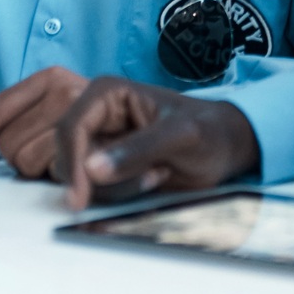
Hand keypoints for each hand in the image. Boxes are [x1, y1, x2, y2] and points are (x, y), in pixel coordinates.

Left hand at [0, 66, 86, 177]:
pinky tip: (69, 170)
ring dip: (36, 169)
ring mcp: (81, 119)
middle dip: (16, 155)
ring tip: (57, 159)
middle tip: (41, 152)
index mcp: (51, 77)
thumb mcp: (48, 106)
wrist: (148, 131)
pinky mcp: (90, 150)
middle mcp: (66, 92)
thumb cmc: (91, 122)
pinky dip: (55, 177)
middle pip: (6, 140)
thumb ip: (5, 116)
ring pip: (24, 161)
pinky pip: (49, 174)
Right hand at [51, 77, 260, 209]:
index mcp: (106, 94)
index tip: (80, 199)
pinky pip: (96, 191)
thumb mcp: (181, 136)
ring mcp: (99, 143)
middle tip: (153, 174)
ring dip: (119, 189)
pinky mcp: (106, 167)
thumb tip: (91, 169)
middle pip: (71, 158)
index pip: (70, 128)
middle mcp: (96, 116)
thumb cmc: (208, 131)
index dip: (71, 164)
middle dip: (108, 179)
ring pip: (82, 179)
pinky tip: (153, 180)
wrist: (224, 148)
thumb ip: (138, 150)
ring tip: (158, 173)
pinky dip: (122, 195)